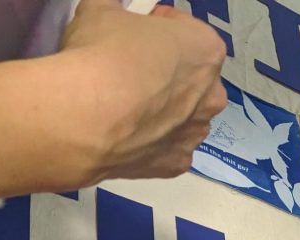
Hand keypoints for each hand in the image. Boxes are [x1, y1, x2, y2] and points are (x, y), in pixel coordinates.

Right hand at [60, 0, 226, 181]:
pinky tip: (128, 136)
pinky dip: (152, 143)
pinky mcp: (178, 164)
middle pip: (192, 80)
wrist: (87, 118)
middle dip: (168, 75)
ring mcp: (196, 134)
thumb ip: (114, 9)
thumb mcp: (100, 10)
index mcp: (205, 50)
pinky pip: (168, 148)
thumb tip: (111, 11)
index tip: (138, 33)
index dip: (160, 29)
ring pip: (184, 119)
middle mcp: (212, 95)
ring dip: (164, 112)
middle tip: (133, 72)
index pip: (187, 31)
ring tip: (128, 109)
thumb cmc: (103, 54)